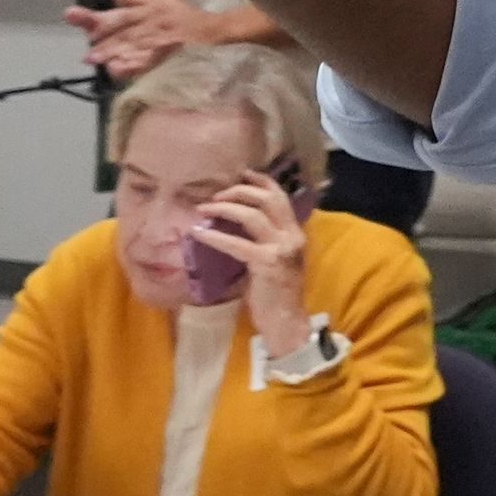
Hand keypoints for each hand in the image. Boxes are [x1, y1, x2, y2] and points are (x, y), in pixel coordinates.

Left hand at [67, 0, 218, 79]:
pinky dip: (139, 63)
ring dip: (117, 54)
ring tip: (100, 64)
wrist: (216, 27)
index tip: (89, 35)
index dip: (105, 26)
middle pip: (126, 32)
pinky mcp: (173, 48)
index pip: (123, 17)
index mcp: (151, 9)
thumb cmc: (190, 18)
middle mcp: (154, 19)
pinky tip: (126, 68)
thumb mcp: (164, 3)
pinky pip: (154, 57)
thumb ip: (138, 1)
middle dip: (106, 44)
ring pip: (137, 45)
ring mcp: (164, 34)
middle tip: (88, 57)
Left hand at [193, 172, 320, 359]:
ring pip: (253, 216)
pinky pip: (237, 244)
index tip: (242, 173)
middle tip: (216, 194)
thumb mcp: (274, 261)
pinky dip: (216, 237)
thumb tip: (232, 226)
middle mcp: (292, 236)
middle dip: (239, 191)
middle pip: (267, 200)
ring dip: (225, 209)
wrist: (287, 323)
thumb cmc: (276, 295)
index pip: (281, 197)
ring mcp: (281, 249)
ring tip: (204, 209)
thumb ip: (262, 242)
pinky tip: (200, 234)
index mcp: (295, 234)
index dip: (261, 182)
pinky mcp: (267, 263)